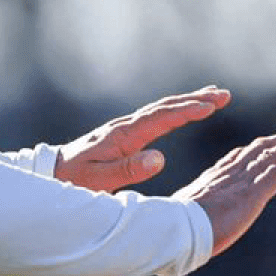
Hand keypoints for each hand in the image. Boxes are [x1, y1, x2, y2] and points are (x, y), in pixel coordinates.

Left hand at [53, 87, 230, 192]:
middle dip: (196, 99)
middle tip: (223, 94)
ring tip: (213, 96)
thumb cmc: (75, 180)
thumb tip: (160, 158)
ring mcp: (126, 128)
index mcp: (124, 135)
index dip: (188, 110)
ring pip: (162, 109)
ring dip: (188, 101)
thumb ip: (129, 170)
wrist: (51, 173)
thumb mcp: (100, 181)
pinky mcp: (125, 134)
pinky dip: (175, 110)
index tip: (212, 105)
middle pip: (166, 107)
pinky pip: (156, 117)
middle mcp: (127, 126)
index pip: (162, 118)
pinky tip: (184, 112)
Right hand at [174, 127, 275, 255]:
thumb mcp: (183, 218)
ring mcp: (241, 182)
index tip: (266, 143)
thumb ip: (192, 219)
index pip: (237, 158)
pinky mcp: (251, 194)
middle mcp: (228, 174)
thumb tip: (187, 234)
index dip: (254, 149)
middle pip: (258, 150)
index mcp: (212, 179)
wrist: (176, 231)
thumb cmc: (175, 230)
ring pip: (272, 156)